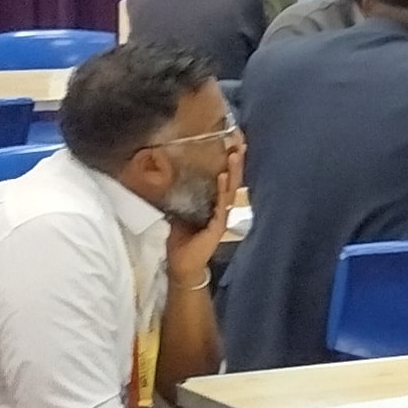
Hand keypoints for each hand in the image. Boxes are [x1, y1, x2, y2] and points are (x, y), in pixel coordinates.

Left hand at [167, 145, 241, 278]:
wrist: (182, 265)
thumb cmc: (181, 241)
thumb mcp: (178, 213)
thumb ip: (179, 197)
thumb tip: (169, 178)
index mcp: (213, 204)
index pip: (223, 179)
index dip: (228, 162)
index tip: (231, 144)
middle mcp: (221, 208)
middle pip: (231, 180)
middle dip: (235, 161)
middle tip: (239, 141)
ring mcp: (222, 217)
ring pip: (230, 190)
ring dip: (233, 171)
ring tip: (235, 154)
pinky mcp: (218, 226)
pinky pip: (221, 205)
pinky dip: (223, 190)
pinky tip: (224, 177)